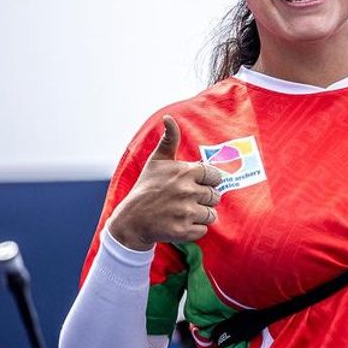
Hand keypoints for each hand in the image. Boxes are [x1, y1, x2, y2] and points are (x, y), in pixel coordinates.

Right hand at [107, 116, 223, 249]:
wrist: (131, 221)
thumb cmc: (147, 188)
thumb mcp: (157, 161)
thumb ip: (170, 139)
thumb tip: (169, 117)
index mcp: (185, 172)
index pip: (215, 176)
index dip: (207, 181)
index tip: (194, 185)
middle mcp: (187, 191)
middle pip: (215, 196)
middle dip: (203, 199)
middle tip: (185, 200)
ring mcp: (185, 211)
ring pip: (211, 214)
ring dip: (200, 215)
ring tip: (181, 212)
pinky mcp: (183, 230)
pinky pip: (203, 229)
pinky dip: (194, 229)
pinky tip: (179, 223)